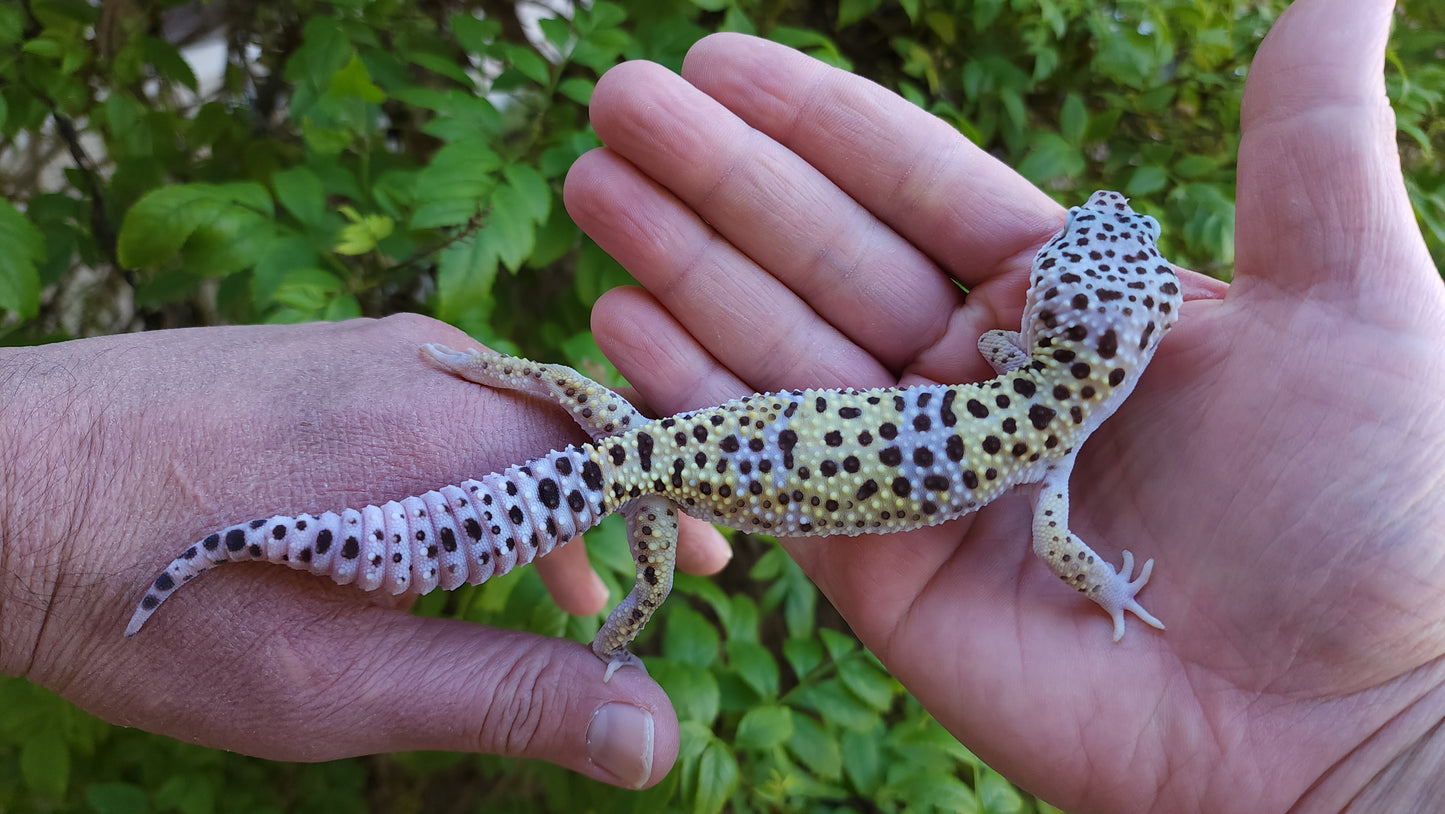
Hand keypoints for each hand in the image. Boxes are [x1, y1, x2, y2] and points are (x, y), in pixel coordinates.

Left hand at [0, 316, 722, 786]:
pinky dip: (493, 473)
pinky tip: (464, 542)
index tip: (726, 571)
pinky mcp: (331, 357)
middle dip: (636, 510)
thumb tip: (659, 737)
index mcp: (454, 433)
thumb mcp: (338, 682)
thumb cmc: (153, 599)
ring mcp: (375, 349)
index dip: (688, 512)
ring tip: (583, 595)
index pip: (630, 455)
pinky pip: (456, 405)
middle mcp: (431, 363)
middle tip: (674, 589)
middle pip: (585, 426)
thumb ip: (505, 695)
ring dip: (563, 500)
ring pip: (519, 416)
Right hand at [566, 0, 1443, 809]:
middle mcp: (982, 380)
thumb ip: (1302, 144)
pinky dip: (693, 399)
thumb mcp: (1355, 298)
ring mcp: (924, 476)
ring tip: (596, 185)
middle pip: (826, 256)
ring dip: (682, 267)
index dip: (821, 123)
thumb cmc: (1377, 513)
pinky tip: (620, 322)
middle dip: (720, 178)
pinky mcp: (881, 572)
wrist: (1354, 729)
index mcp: (1072, 306)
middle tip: (619, 98)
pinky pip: (770, 470)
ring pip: (779, 351)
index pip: (920, 188)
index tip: (726, 59)